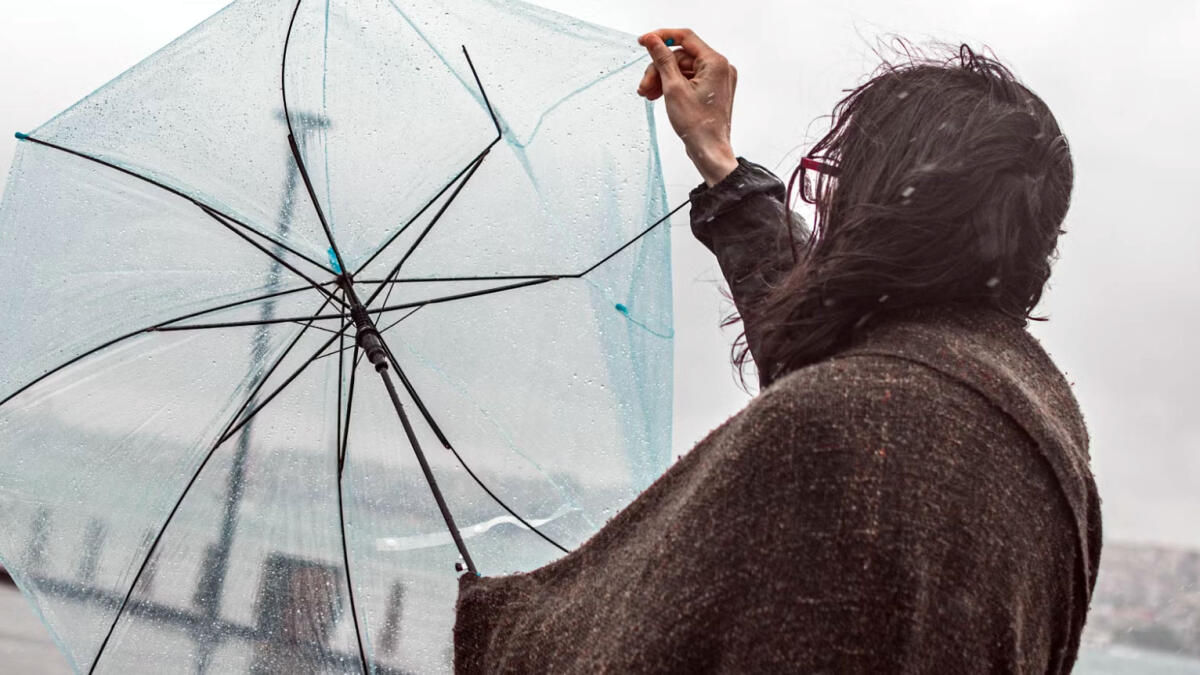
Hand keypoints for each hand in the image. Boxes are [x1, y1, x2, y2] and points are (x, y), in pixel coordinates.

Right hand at [637, 29, 738, 186]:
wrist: (709, 150)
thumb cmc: (697, 125)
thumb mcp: (673, 88)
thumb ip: (663, 60)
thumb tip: (653, 41)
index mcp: (715, 63)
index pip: (685, 37)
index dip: (662, 37)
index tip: (644, 42)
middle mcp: (720, 67)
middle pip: (681, 57)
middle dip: (659, 69)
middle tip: (644, 85)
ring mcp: (717, 79)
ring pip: (682, 69)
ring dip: (662, 79)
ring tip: (648, 94)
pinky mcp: (712, 89)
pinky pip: (689, 79)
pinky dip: (672, 85)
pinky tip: (658, 95)